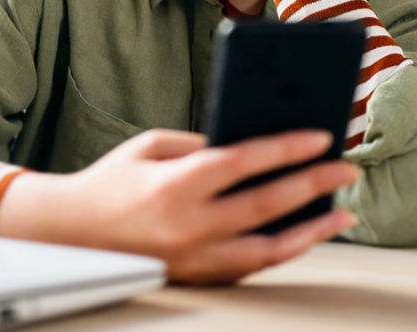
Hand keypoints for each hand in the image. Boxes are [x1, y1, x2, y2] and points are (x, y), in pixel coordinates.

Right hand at [0, 128, 358, 283]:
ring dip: (312, 230)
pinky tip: (305, 234)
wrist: (70, 234)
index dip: (288, 148)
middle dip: (313, 185)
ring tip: (342, 212)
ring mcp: (194, 260)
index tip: (322, 137)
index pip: (245, 161)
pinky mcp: (197, 279)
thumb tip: (255, 146)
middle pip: (266, 204)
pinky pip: (251, 266)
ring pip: (269, 249)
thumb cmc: (113, 180)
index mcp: (175, 184)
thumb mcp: (152, 146)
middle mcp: (188, 226)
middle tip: (346, 169)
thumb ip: (201, 144)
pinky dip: (283, 250)